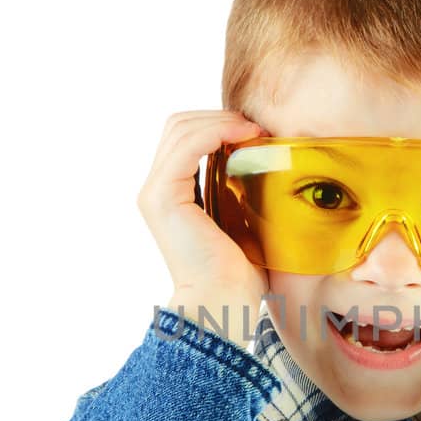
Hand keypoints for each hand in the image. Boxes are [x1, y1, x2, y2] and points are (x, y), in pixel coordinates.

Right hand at [136, 111, 269, 347]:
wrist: (224, 304)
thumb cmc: (239, 273)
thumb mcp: (242, 219)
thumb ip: (239, 188)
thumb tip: (264, 159)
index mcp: (171, 193)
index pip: (185, 136)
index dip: (218, 123)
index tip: (256, 132)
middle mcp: (156, 189)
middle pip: (179, 124)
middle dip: (218, 116)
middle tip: (256, 126)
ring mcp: (156, 192)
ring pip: (180, 127)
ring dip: (220, 120)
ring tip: (253, 130)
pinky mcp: (163, 197)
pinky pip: (188, 145)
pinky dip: (217, 131)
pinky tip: (245, 136)